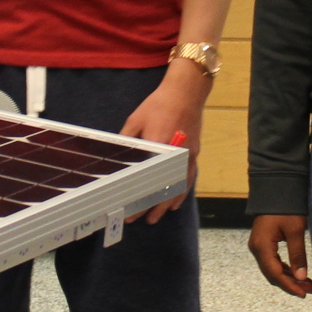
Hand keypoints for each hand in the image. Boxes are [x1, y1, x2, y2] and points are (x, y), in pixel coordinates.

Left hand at [119, 61, 209, 222]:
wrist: (186, 92)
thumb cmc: (158, 104)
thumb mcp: (136, 120)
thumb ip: (127, 140)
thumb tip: (117, 156)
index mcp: (159, 148)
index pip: (147, 181)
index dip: (138, 198)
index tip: (128, 209)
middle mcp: (175, 156)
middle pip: (163, 189)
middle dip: (150, 206)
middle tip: (137, 219)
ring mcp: (187, 156)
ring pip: (178, 188)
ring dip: (166, 203)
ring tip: (157, 217)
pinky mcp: (194, 153)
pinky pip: (188, 179)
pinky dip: (181, 192)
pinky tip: (175, 202)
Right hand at [248, 215, 311, 296]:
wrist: (276, 190)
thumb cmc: (286, 208)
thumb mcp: (296, 231)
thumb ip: (298, 254)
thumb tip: (301, 277)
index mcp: (262, 246)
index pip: (275, 273)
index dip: (289, 286)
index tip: (303, 293)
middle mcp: (256, 248)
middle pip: (272, 274)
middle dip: (290, 284)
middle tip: (308, 290)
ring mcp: (258, 246)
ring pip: (273, 270)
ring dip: (288, 278)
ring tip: (307, 284)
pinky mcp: (263, 244)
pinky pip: (273, 262)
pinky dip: (285, 269)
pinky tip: (298, 274)